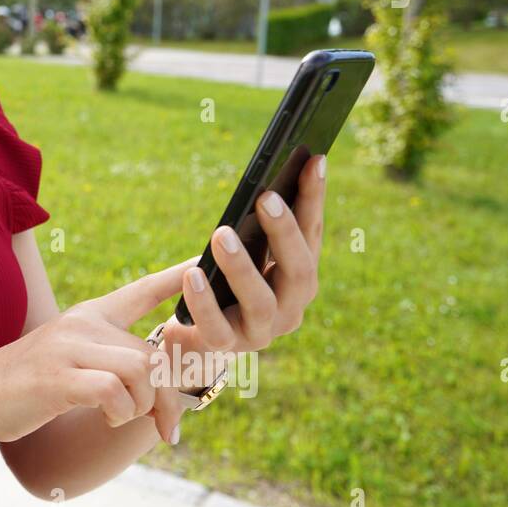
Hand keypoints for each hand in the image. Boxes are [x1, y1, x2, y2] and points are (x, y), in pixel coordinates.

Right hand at [0, 257, 198, 445]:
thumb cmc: (28, 387)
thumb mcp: (72, 362)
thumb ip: (111, 361)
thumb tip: (162, 382)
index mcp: (88, 316)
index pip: (140, 291)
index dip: (175, 279)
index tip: (201, 264)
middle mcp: (81, 324)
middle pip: (153, 353)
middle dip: (168, 398)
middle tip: (167, 429)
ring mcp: (68, 348)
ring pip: (140, 371)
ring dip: (142, 407)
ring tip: (120, 418)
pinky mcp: (57, 378)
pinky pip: (114, 392)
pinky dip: (120, 413)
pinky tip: (105, 418)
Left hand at [160, 153, 327, 366]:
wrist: (197, 338)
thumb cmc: (225, 284)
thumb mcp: (246, 252)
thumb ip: (259, 225)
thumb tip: (266, 176)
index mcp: (300, 278)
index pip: (312, 235)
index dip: (315, 199)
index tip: (313, 160)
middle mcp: (290, 307)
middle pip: (298, 270)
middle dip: (285, 232)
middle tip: (266, 197)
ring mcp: (261, 331)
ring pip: (261, 301)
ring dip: (243, 266)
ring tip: (221, 234)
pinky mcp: (225, 347)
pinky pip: (216, 326)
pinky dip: (205, 300)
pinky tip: (192, 274)